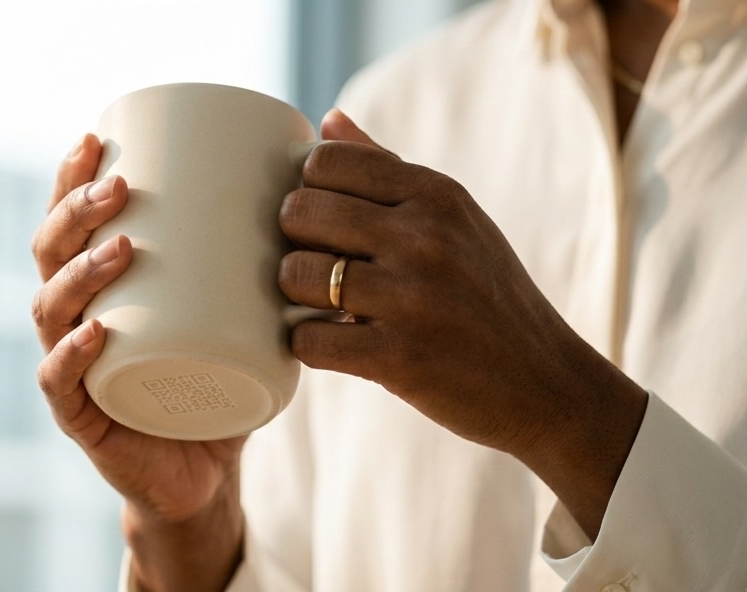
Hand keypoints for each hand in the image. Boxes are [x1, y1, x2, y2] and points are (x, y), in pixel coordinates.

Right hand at [32, 134, 242, 591]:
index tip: (96, 137)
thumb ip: (271, 255)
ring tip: (122, 247)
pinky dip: (73, 355)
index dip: (68, 178)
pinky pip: (60, 382)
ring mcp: (71, 369)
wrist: (204, 477)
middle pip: (48, 253)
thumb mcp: (241, 309)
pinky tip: (95, 331)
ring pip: (50, 309)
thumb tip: (318, 177)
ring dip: (79, 273)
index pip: (66, 221)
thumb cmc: (219, 381)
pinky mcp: (84, 419)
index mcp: (94, 286)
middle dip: (75, 213)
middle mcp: (70, 320)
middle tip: (120, 186)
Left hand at [278, 110, 648, 536]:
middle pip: (300, 212)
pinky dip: (306, 346)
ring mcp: (414, 298)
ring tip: (321, 306)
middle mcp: (426, 236)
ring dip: (293, 296)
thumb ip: (387, 170)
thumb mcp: (456, 220)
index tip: (322, 221)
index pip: (326, 161)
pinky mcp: (399, 358)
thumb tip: (328, 121)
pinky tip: (332, 344)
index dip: (307, 190)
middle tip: (316, 266)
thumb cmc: (487, 295)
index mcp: (436, 194)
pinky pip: (306, 340)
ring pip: (294, 274)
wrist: (549, 385)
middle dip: (293, 241)